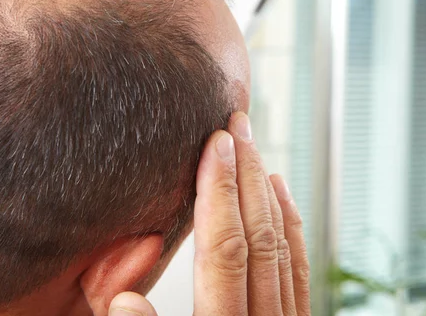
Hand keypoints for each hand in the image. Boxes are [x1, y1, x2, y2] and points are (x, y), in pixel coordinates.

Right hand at [108, 112, 309, 314]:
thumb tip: (127, 300)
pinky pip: (298, 266)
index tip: (215, 145)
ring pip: (280, 246)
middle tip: (237, 127)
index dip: (218, 192)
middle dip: (245, 174)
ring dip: (265, 191)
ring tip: (251, 147)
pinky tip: (280, 191)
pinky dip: (290, 223)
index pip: (222, 248)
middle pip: (257, 237)